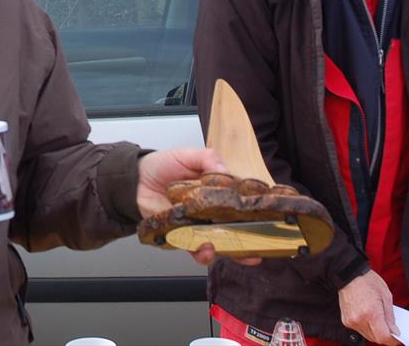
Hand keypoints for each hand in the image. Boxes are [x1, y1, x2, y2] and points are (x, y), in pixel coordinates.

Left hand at [137, 149, 261, 266]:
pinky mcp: (182, 236)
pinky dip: (202, 253)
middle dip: (251, 244)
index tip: (272, 220)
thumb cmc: (163, 165)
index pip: (242, 204)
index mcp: (218, 191)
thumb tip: (226, 171)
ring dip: (230, 252)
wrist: (136, 179)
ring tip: (235, 252)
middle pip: (236, 230)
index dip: (257, 213)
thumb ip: (208, 159)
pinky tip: (206, 249)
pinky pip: (195, 250)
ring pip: (219, 244)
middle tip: (260, 250)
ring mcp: (198, 225)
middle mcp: (211, 211)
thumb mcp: (189, 155)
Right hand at [338, 269, 399, 344]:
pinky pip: (359, 330)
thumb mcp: (386, 295)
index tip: (396, 338)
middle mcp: (359, 318)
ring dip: (375, 332)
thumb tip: (394, 332)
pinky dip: (365, 327)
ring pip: (368, 336)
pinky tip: (366, 316)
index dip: (392, 340)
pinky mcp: (346, 320)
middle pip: (376, 338)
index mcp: (371, 312)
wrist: (348, 273)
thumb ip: (391, 316)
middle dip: (384, 335)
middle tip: (388, 326)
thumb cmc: (367, 280)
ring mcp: (351, 320)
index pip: (383, 337)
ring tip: (376, 318)